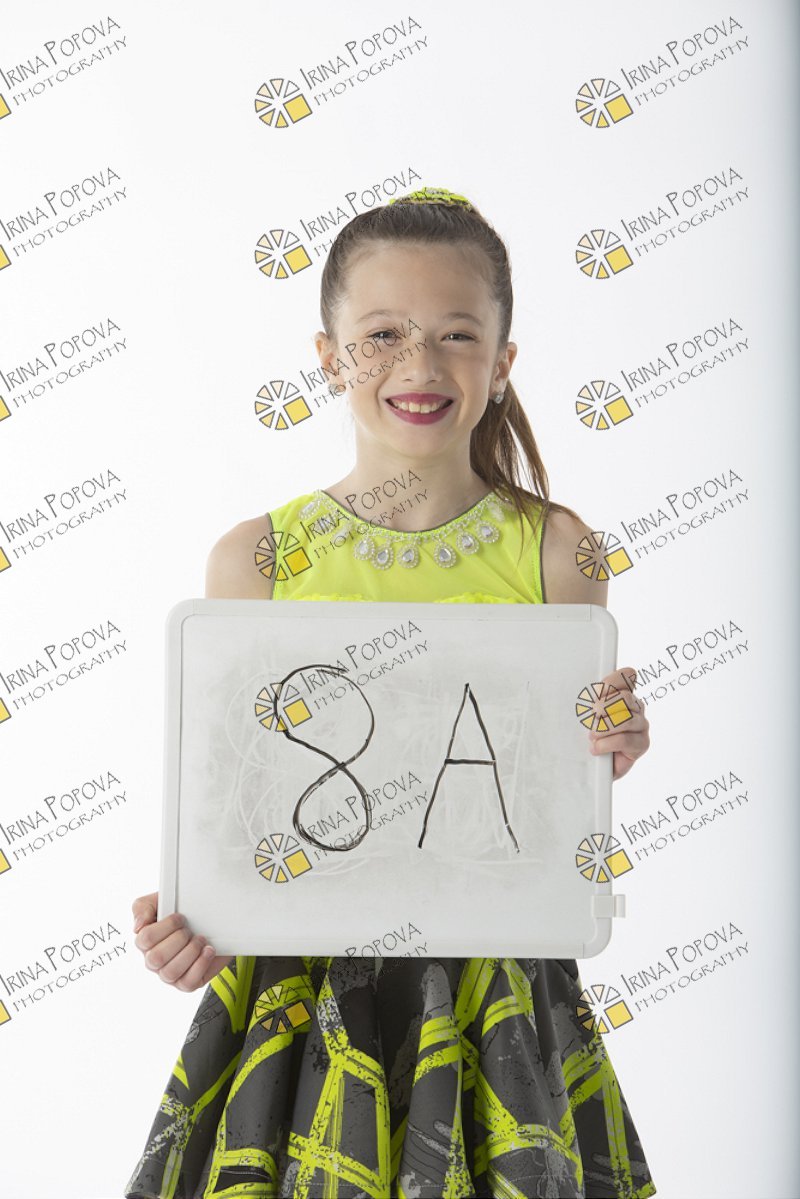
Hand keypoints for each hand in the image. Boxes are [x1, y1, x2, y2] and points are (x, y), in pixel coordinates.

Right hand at [132, 891, 232, 990]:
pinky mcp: (186, 983)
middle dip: (178, 939)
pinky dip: (201, 964)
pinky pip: (188, 982)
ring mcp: (169, 974)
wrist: (212, 922)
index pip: (145, 939)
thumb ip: (143, 907)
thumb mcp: (161, 900)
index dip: (166, 926)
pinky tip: (208, 950)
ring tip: (200, 939)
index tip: (180, 916)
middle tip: (189, 929)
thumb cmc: (183, 912)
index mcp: (145, 941)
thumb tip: (138, 926)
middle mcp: (153, 960)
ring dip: (190, 952)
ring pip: (170, 972)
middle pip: (156, 958)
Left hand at [587, 666, 649, 780]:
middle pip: (625, 697)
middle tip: (591, 718)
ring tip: (592, 736)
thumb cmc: (591, 734)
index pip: (625, 676)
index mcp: (623, 693)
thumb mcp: (587, 712)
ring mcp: (642, 725)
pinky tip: (597, 748)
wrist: (594, 765)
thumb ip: (592, 699)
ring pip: (625, 719)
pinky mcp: (642, 744)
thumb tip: (593, 696)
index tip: (594, 696)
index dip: (609, 684)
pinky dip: (606, 744)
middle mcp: (636, 707)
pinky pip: (625, 739)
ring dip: (603, 728)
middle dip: (603, 707)